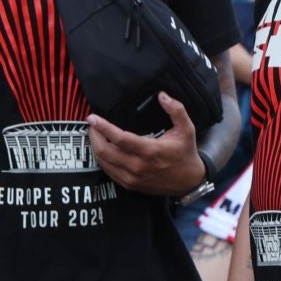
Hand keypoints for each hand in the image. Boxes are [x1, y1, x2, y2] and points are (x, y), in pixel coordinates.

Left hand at [87, 92, 203, 194]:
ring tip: (95, 135)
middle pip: (105, 151)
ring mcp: (133, 177)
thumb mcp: (187, 129)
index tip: (92, 118)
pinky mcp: (130, 184)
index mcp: (151, 151)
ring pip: (103, 162)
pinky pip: (108, 172)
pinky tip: (103, 150)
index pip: (120, 139)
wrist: (189, 181)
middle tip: (92, 125)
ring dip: (96, 147)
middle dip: (94, 136)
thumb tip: (162, 95)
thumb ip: (176, 110)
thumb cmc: (185, 153)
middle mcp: (139, 166)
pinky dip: (102, 159)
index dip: (103, 127)